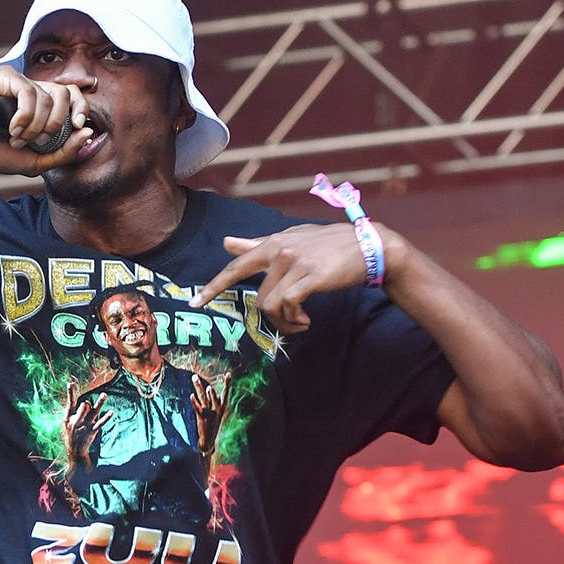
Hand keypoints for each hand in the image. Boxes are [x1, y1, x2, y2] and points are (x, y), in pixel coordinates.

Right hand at [0, 65, 93, 174]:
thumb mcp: (38, 163)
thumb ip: (65, 153)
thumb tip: (88, 133)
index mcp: (46, 108)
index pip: (75, 96)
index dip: (82, 109)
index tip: (80, 127)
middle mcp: (36, 92)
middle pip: (65, 93)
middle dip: (57, 123)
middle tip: (39, 141)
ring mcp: (21, 83)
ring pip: (46, 97)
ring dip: (35, 126)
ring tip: (17, 139)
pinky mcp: (6, 77)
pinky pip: (28, 91)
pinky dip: (24, 115)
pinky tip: (11, 128)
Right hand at [61, 383, 111, 470]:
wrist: (74, 452)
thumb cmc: (70, 435)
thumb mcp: (67, 424)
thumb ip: (75, 412)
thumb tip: (85, 402)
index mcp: (68, 418)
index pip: (69, 403)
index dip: (70, 393)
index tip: (70, 383)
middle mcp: (77, 421)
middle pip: (83, 407)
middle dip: (86, 405)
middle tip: (86, 404)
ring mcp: (85, 426)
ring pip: (93, 412)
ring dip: (99, 403)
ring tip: (104, 394)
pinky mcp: (92, 431)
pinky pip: (100, 423)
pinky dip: (106, 417)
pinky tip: (111, 412)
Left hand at [189, 223, 385, 333]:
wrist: (368, 246)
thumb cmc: (328, 245)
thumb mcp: (291, 238)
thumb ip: (257, 244)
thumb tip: (226, 242)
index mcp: (272, 243)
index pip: (236, 267)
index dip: (213, 286)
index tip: (195, 303)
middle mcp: (280, 251)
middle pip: (259, 298)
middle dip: (272, 319)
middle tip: (292, 324)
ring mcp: (295, 263)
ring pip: (271, 305)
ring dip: (286, 323)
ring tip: (301, 322)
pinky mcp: (311, 277)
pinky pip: (289, 306)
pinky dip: (295, 319)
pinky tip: (307, 320)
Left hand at [191, 373, 229, 457]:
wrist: (208, 441)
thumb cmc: (211, 424)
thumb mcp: (214, 412)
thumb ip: (210, 400)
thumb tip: (206, 388)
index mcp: (221, 407)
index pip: (225, 393)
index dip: (227, 384)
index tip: (229, 374)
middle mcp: (217, 410)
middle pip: (211, 395)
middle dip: (206, 388)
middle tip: (199, 378)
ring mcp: (210, 414)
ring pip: (204, 400)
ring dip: (201, 391)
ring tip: (200, 384)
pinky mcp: (202, 418)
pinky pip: (198, 408)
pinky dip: (194, 402)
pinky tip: (191, 396)